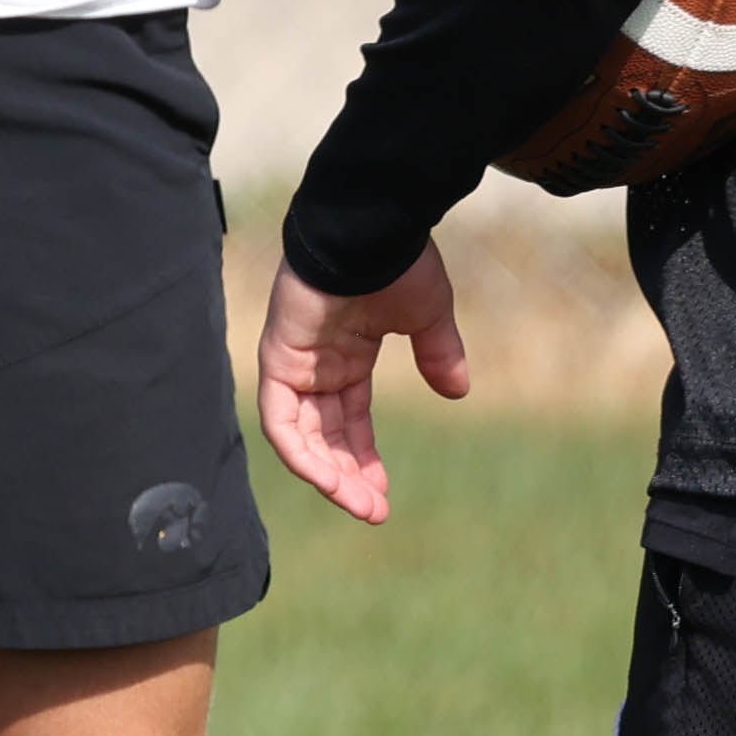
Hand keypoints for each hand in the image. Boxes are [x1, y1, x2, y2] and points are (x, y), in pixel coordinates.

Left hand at [255, 244, 471, 524]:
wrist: (373, 224)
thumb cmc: (397, 260)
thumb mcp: (427, 316)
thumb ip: (439, 353)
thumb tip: (458, 393)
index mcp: (346, 352)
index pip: (348, 418)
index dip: (363, 457)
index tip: (384, 495)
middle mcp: (315, 360)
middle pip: (323, 433)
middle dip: (346, 476)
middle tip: (373, 511)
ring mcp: (294, 358)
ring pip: (299, 433)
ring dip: (326, 474)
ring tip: (360, 506)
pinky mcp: (278, 354)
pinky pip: (278, 416)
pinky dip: (298, 451)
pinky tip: (327, 481)